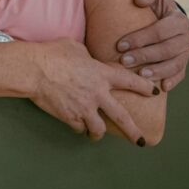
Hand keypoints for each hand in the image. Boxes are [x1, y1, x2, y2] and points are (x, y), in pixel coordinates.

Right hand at [30, 39, 158, 145]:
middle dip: (133, 131)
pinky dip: (78, 126)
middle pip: (121, 117)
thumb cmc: (52, 53)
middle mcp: (97, 93)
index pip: (130, 81)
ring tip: (96, 135)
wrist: (34, 69)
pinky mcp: (70, 117)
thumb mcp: (75, 47)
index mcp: (101, 74)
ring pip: (98, 129)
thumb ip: (86, 57)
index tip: (154, 92)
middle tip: (141, 141)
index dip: (144, 87)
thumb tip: (86, 60)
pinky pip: (78, 127)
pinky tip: (75, 124)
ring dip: (98, 133)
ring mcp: (84, 108)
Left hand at [116, 0, 188, 91]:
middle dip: (145, 56)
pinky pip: (181, 73)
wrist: (162, 14)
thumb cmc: (152, 2)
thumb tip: (140, 0)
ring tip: (141, 75)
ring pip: (175, 64)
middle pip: (167, 49)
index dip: (140, 38)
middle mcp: (186, 36)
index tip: (120, 45)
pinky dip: (173, 81)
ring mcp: (186, 51)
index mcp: (179, 19)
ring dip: (158, 71)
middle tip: (124, 61)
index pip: (160, 31)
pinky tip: (162, 87)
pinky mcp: (184, 62)